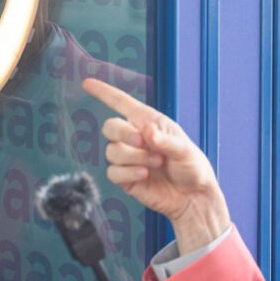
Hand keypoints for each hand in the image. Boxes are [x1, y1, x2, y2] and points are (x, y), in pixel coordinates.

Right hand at [83, 78, 230, 252]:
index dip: (103, 92)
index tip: (87, 83)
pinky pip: (112, 172)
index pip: (121, 103)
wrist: (192, 197)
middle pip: (110, 127)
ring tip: (156, 164)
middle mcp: (134, 137)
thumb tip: (146, 131)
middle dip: (125, 134)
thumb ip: (165, 140)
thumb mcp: (185, 150)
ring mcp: (128, 158)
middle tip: (144, 143)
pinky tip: (144, 175)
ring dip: (134, 157)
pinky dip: (128, 173)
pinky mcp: (124, 177)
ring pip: (112, 151)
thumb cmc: (192, 167)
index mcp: (148, 122)